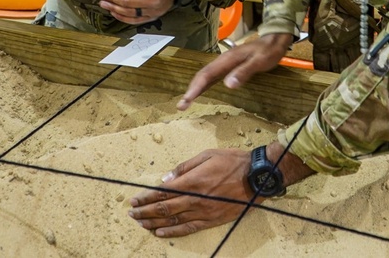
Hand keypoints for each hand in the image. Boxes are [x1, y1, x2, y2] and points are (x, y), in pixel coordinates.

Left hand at [128, 143, 314, 236]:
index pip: (162, 192)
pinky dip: (173, 232)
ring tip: (141, 223)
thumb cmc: (232, 161)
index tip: (134, 200)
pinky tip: (160, 233)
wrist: (256, 177)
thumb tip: (166, 178)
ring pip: (173, 220)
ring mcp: (203, 211)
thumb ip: (184, 168)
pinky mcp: (211, 220)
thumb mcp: (207, 155)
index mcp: (192, 181)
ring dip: (154, 222)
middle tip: (132, 213)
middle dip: (145, 211)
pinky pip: (188, 228)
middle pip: (164, 208)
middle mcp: (195, 198)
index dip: (146, 197)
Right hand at [177, 32, 292, 109]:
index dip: (195, 88)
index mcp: (227, 59)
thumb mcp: (260, 62)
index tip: (186, 101)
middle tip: (181, 106)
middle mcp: (223, 61)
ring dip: (196, 88)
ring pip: (206, 76)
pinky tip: (201, 92)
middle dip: (191, 90)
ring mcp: (225, 63)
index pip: (207, 75)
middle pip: (202, 75)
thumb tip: (227, 85)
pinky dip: (204, 85)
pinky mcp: (229, 66)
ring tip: (186, 102)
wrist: (274, 40)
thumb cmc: (268, 51)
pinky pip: (213, 76)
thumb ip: (244, 72)